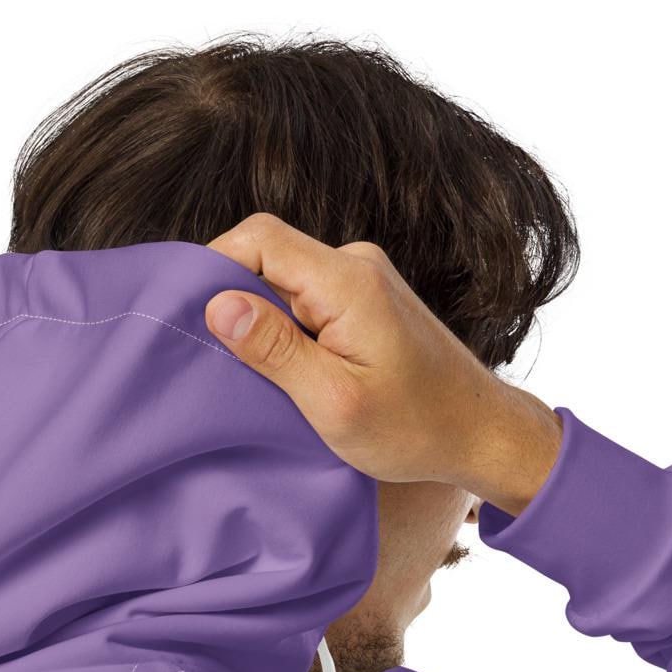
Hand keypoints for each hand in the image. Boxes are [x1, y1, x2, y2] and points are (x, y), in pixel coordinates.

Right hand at [205, 214, 560, 514]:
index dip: (212, 267)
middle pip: (267, 256)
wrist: (481, 433)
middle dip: (233, 301)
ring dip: (262, 322)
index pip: (258, 238)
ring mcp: (364, 280)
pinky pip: (308, 299)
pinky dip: (287, 331)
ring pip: (285, 281)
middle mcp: (356, 264)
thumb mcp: (334, 401)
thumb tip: (216, 305)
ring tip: (256, 376)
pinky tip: (288, 373)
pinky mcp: (367, 301)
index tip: (189, 319)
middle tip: (217, 360)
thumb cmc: (414, 428)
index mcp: (347, 280)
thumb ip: (274, 350)